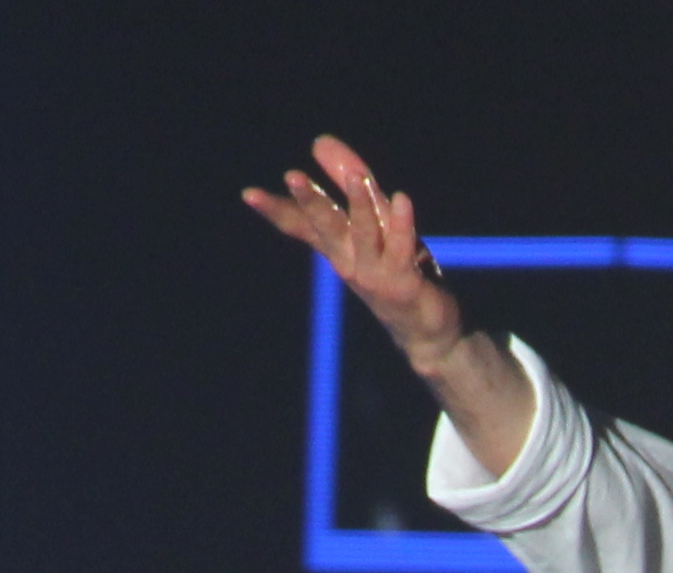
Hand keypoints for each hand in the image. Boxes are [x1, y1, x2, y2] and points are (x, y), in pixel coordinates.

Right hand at [242, 135, 462, 364]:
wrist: (424, 331)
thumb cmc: (393, 270)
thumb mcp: (369, 220)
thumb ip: (346, 180)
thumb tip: (319, 140)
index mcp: (337, 247)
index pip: (301, 224)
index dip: (276, 210)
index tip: (248, 194)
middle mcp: (350, 260)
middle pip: (327, 226)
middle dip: (311, 201)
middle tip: (292, 176)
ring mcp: (375, 273)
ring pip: (365, 233)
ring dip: (360, 204)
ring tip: (357, 176)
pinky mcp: (404, 281)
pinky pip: (402, 248)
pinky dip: (402, 224)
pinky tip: (403, 199)